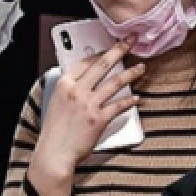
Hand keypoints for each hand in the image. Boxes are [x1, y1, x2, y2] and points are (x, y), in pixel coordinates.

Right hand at [32, 39, 142, 184]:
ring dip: (130, 73)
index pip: (84, 62)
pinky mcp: (99, 119)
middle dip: (119, 50)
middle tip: (130, 42)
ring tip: (140, 68)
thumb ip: (70, 91)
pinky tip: (136, 97)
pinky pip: (119, 106)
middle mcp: (76, 91)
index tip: (109, 49)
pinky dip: (129, 101)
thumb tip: (86, 84)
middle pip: (101, 65)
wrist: (54, 154)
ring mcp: (89, 105)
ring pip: (114, 83)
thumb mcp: (56, 104)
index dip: (100, 53)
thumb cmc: (54, 133)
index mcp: (63, 85)